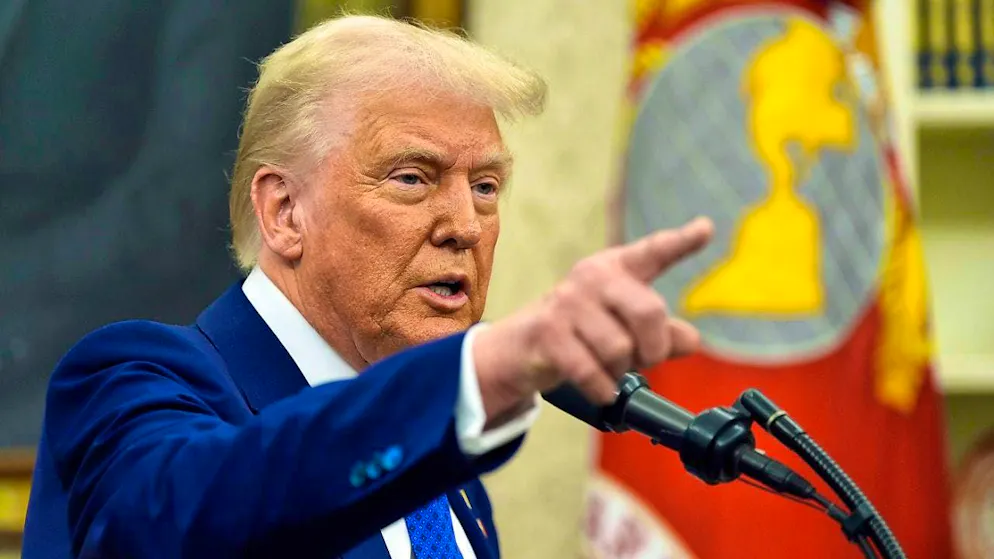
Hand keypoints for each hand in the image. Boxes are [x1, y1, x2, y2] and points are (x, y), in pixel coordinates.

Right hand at [473, 217, 713, 421]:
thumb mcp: (624, 326)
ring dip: (621, 371)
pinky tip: (602, 389)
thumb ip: (661, 332)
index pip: (653, 252)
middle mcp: (592, 277)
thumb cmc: (582, 332)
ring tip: (609, 369)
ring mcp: (568, 302)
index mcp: (616, 268)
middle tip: (644, 359)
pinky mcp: (549, 331)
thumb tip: (692, 341)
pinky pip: (592, 370)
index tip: (706, 229)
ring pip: (620, 348)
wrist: (521, 346)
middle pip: (649, 313)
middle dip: (653, 348)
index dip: (681, 242)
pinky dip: (603, 388)